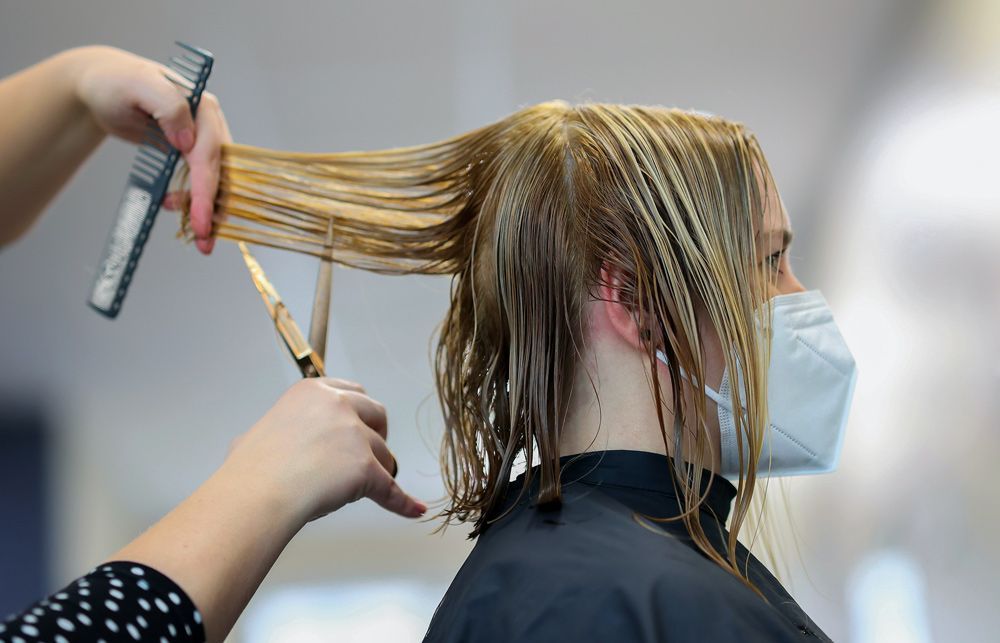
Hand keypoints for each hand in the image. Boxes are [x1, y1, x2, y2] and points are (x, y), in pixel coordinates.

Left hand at [71, 45, 230, 253]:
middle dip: (214, 209)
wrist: (100, 85)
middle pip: (221, 172)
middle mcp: (209, 125)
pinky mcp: (190, 153)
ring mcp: (201, 140)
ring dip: (208, 210)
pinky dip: (195, 201)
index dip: (207, 189)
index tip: (201, 220)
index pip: (210, 154)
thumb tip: (188, 142)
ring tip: (195, 234)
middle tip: (204, 240)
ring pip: (215, 181)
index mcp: (203, 108)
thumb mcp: (138, 85)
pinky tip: (176, 206)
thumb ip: (170, 106)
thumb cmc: (115, 82)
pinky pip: (201, 182)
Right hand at [220, 378, 427, 523]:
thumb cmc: (249, 470)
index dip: (360, 412)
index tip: (360, 425)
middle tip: (367, 453)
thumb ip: (274, 431)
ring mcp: (355, 436)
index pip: (353, 392)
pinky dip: (402, 502)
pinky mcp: (366, 468)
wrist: (255, 494)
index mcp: (312, 392)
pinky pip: (391, 488)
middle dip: (377, 433)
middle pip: (377, 414)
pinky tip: (413, 509)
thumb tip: (259, 442)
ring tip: (360, 490)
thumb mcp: (257, 433)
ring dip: (378, 471)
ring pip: (384, 454)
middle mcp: (338, 405)